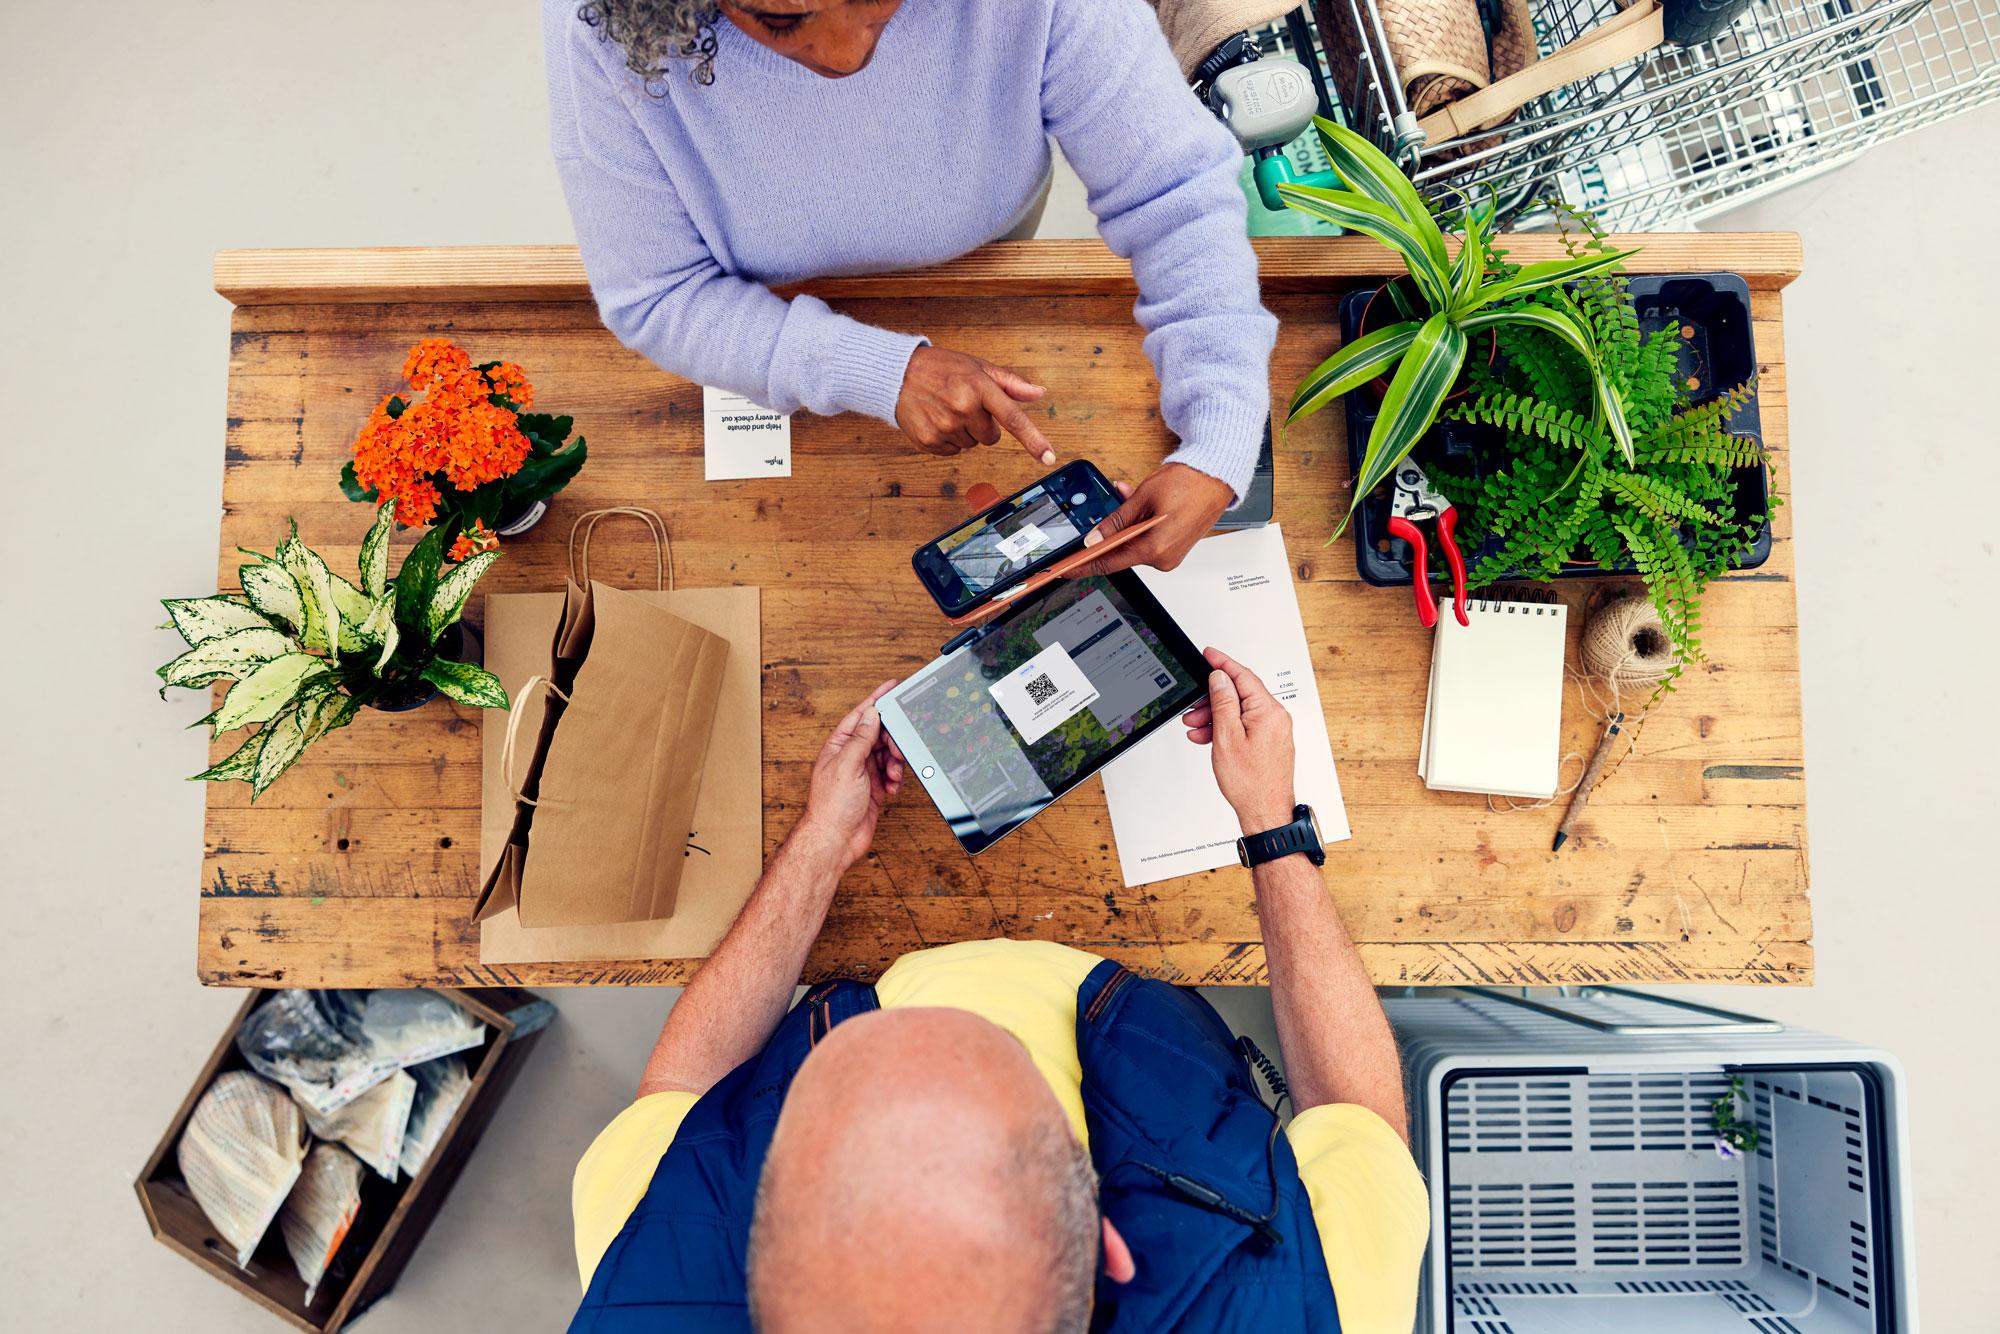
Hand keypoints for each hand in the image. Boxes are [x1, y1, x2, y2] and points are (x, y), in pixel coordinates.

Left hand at [795, 681, 905, 869]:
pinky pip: (891, 774)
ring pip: (888, 755)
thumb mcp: (847, 764)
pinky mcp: (874, 788)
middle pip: (879, 735)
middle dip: (892, 740)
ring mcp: (863, 772)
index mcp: (839, 745)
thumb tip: (871, 714)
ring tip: (893, 775)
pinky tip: (892, 787)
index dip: (877, 700)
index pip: (861, 715)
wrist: (835, 839)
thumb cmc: (832, 806)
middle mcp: (851, 756)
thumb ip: (861, 738)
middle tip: (897, 750)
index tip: (892, 687)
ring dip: (895, 763)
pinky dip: (896, 779)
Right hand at [894, 347, 1056, 464]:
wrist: (897, 374)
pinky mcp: (929, 441)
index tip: (1049, 457)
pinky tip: (936, 419)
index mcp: (979, 388)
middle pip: (991, 437)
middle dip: (982, 424)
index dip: (1034, 440)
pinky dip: (947, 439)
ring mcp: (945, 426)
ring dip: (964, 431)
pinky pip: (953, 452)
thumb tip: (1039, 393)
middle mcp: (963, 408)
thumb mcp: (978, 367)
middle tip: (963, 404)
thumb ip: (1010, 383)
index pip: (1013, 419)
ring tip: (946, 409)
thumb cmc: (942, 368)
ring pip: (971, 445)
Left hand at [1069, 463, 1232, 575]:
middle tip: (1098, 518)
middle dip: (1108, 533)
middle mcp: (1164, 558)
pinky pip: (1148, 540)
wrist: (1218, 476)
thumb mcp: (1143, 497)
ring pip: (1134, 543)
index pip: (1109, 563)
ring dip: (1125, 525)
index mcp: (1154, 548)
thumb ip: (1115, 521)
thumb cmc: (1189, 482)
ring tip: (1126, 497)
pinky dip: (1138, 525)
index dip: (1084, 566)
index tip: (1067, 569)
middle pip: (1121, 552)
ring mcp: (1171, 555)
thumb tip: (1095, 538)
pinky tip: (1138, 507)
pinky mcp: (1175, 548)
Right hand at [1181, 648, 1295, 832]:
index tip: (1208, 654)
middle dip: (1212, 698)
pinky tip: (1209, 737)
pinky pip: (1244, 726)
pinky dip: (1225, 729)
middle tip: (1192, 706)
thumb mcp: (1227, 737)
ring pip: (1239, 712)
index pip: (1243, 676)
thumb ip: (1223, 703)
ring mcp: (1274, 731)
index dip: (1222, 663)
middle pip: (1240, 694)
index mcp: (1268, 711)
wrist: (1265, 812)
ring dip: (1215, 716)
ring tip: (1195, 727)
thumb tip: (1220, 679)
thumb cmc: (1251, 783)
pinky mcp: (1269, 742)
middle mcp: (1275, 718)